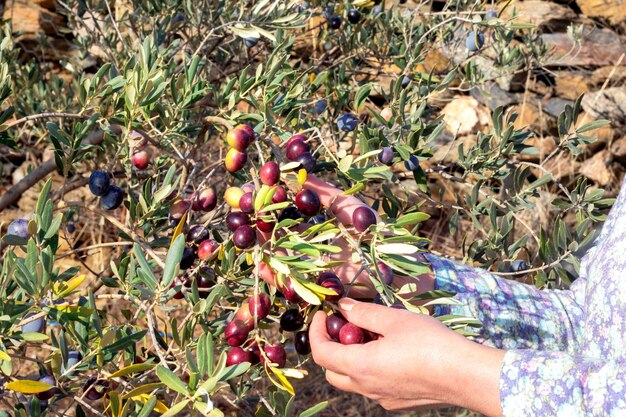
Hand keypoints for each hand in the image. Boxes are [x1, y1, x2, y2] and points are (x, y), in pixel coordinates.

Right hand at [259, 175, 434, 297]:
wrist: (400, 262)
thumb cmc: (376, 230)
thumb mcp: (348, 206)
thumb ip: (326, 193)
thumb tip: (301, 176)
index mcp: (317, 233)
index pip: (285, 222)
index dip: (268, 213)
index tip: (251, 199)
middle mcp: (312, 252)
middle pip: (279, 244)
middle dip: (260, 236)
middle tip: (243, 224)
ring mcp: (316, 270)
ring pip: (283, 265)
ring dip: (266, 258)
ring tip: (251, 247)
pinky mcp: (322, 288)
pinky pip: (297, 285)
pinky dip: (280, 279)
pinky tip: (265, 268)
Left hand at [309, 298, 503, 415]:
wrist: (466, 375)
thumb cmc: (430, 344)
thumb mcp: (394, 319)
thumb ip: (364, 312)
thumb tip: (343, 307)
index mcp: (360, 366)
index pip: (321, 353)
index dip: (316, 331)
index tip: (323, 314)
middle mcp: (366, 388)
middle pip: (332, 371)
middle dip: (330, 347)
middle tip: (343, 326)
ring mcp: (382, 398)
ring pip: (352, 380)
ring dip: (351, 358)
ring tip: (371, 334)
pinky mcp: (398, 402)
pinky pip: (373, 386)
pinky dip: (370, 368)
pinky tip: (390, 351)